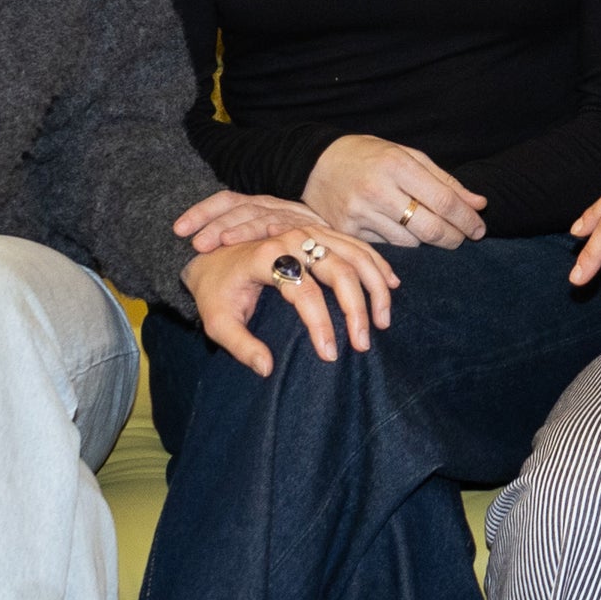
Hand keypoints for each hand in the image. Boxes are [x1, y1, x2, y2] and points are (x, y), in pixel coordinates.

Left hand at [174, 187, 326, 252]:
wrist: (342, 241)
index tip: (178, 229)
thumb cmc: (290, 254)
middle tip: (195, 243)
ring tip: (222, 242)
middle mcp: (274, 207)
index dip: (202, 211)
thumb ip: (246, 243)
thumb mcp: (263, 246)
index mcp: (259, 208)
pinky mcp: (314, 227)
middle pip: (240, 207)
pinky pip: (294, 226)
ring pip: (263, 216)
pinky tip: (270, 232)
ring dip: (242, 228)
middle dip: (215, 222)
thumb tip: (206, 249)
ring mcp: (294, 216)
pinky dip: (280, 228)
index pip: (227, 201)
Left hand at [185, 224, 399, 376]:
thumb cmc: (215, 290)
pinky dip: (377, 265)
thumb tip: (268, 369)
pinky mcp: (321, 232)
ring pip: (356, 254)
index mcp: (267, 256)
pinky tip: (391, 287)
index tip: (329, 356)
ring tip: (382, 323)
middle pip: (339, 269)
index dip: (320, 325)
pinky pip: (358, 246)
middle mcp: (293, 237)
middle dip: (356, 309)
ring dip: (375, 288)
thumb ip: (240, 346)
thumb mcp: (216, 322)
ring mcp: (311, 231)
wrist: (210, 252)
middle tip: (362, 345)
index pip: (304, 292)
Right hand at [307, 135, 487, 248]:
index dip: (467, 219)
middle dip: (454, 237)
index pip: (444, 200)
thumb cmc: (367, 156)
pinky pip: (387, 247)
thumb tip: (479, 204)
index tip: (479, 228)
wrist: (313, 163)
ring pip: (411, 242)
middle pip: (430, 228)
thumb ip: (444, 181)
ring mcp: (359, 213)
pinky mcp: (347, 231)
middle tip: (463, 238)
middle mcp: (377, 190)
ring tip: (429, 230)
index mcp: (396, 164)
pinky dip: (401, 242)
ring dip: (427, 240)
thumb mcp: (406, 156)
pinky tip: (401, 230)